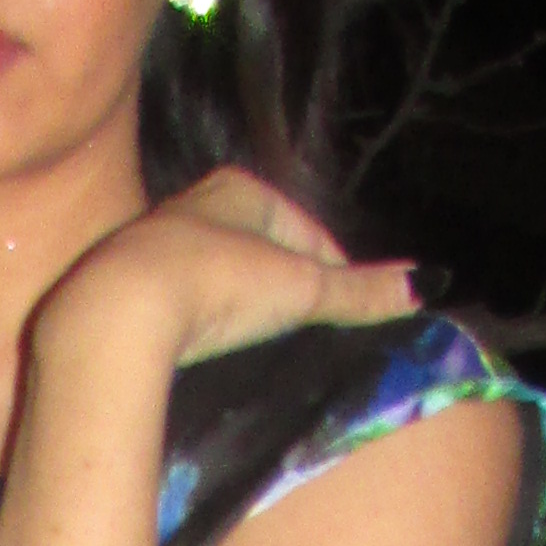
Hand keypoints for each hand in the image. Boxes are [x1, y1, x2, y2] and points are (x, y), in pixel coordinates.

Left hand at [38, 170, 419, 379]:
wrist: (119, 316)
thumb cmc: (218, 285)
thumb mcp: (300, 288)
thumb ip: (359, 291)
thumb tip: (426, 284)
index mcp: (237, 188)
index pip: (300, 227)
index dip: (328, 267)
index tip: (344, 308)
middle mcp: (190, 206)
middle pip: (254, 249)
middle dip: (280, 286)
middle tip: (306, 332)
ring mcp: (150, 247)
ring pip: (211, 276)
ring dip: (236, 308)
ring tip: (258, 351)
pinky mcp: (119, 291)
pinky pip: (174, 305)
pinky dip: (195, 326)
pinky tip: (204, 357)